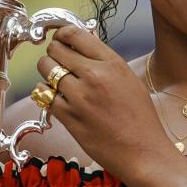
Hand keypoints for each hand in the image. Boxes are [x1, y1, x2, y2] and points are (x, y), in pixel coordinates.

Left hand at [34, 25, 176, 180]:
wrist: (143, 153)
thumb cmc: (141, 119)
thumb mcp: (130, 80)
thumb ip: (106, 62)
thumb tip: (85, 45)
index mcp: (112, 63)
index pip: (74, 34)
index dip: (62, 34)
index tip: (61, 40)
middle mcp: (94, 75)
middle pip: (55, 49)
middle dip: (54, 53)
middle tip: (58, 62)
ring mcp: (79, 96)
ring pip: (45, 69)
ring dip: (47, 73)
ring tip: (57, 81)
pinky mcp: (68, 116)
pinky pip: (42, 93)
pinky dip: (45, 93)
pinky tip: (55, 97)